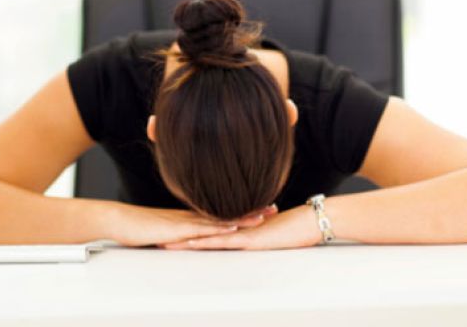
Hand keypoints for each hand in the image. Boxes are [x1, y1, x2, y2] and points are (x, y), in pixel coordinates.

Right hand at [104, 202, 276, 246]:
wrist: (118, 221)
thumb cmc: (137, 225)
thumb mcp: (163, 226)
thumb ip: (177, 226)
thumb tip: (188, 232)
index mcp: (190, 215)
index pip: (221, 210)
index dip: (241, 208)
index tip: (261, 203)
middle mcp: (191, 216)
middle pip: (225, 212)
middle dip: (250, 210)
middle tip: (273, 207)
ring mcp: (184, 221)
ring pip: (218, 218)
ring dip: (241, 218)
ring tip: (262, 216)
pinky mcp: (177, 229)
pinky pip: (201, 227)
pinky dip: (218, 226)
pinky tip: (232, 225)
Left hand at [162, 205, 320, 250]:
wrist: (311, 221)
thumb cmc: (294, 226)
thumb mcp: (267, 229)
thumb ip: (253, 227)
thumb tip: (242, 228)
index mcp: (235, 225)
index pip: (206, 227)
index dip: (187, 228)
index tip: (168, 231)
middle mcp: (234, 227)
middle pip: (200, 230)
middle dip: (178, 235)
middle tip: (155, 236)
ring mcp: (240, 232)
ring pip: (207, 236)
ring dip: (185, 240)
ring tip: (164, 243)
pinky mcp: (249, 239)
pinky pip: (224, 240)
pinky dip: (207, 241)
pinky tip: (193, 242)